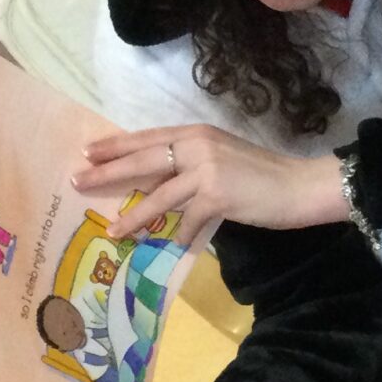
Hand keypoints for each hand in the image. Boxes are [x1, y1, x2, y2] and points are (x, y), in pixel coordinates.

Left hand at [76, 124, 349, 244]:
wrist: (302, 186)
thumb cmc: (267, 175)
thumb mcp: (224, 158)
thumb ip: (194, 163)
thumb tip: (163, 183)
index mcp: (197, 133)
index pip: (147, 137)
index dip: (116, 145)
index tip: (88, 152)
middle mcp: (197, 146)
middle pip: (142, 160)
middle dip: (107, 173)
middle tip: (78, 181)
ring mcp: (206, 170)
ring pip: (158, 195)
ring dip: (134, 216)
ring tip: (114, 230)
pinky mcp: (217, 196)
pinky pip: (187, 221)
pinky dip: (180, 236)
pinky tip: (174, 248)